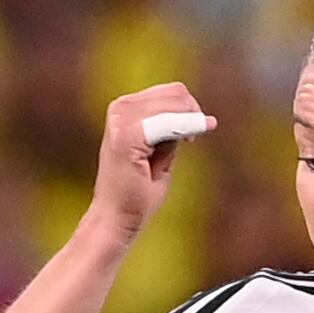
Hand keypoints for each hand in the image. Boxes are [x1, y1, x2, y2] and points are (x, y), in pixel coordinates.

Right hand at [85, 82, 207, 246]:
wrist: (114, 220)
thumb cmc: (135, 194)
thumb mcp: (159, 153)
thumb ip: (169, 130)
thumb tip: (190, 110)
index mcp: (125, 110)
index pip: (170, 91)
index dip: (191, 108)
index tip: (199, 130)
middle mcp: (120, 109)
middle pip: (175, 91)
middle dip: (193, 112)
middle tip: (196, 137)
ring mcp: (121, 120)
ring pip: (174, 102)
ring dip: (189, 121)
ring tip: (191, 141)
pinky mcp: (126, 136)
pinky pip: (168, 122)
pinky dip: (185, 129)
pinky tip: (191, 140)